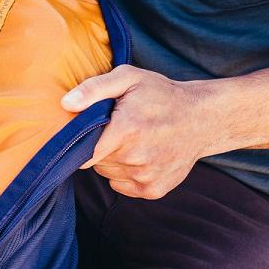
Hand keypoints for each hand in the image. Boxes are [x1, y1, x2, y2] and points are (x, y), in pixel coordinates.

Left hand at [61, 67, 222, 198]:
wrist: (202, 118)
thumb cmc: (161, 95)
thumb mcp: (129, 78)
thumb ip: (94, 88)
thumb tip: (66, 104)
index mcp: (126, 129)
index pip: (83, 150)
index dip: (84, 141)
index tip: (95, 130)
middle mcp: (135, 157)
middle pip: (95, 162)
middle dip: (102, 147)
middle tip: (122, 130)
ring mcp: (146, 176)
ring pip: (108, 174)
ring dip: (114, 161)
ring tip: (134, 141)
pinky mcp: (153, 190)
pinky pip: (122, 186)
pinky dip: (126, 174)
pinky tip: (142, 155)